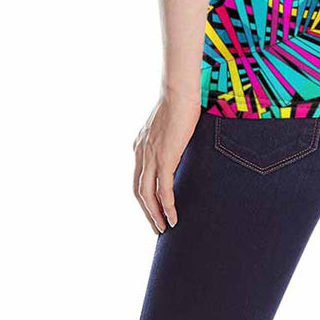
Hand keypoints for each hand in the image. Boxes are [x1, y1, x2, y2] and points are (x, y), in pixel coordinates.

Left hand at [133, 94, 200, 233]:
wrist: (179, 91)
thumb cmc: (180, 101)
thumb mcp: (169, 123)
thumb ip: (169, 137)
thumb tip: (180, 142)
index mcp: (140, 145)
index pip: (138, 178)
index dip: (145, 196)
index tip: (154, 208)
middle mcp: (141, 153)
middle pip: (138, 191)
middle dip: (147, 211)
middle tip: (157, 226)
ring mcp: (151, 156)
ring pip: (147, 195)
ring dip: (155, 214)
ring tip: (164, 228)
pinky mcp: (165, 157)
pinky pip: (163, 189)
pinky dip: (167, 205)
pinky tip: (173, 216)